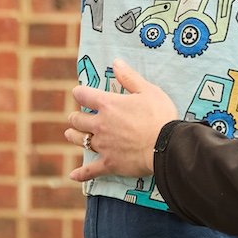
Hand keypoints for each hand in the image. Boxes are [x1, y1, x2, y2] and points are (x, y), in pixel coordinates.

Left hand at [66, 59, 177, 181]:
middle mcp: (100, 124)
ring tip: (70, 134)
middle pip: (77, 119)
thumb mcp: (148, 90)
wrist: (167, 146)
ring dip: (73, 136)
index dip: (80, 93)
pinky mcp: (109, 163)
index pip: (84, 95)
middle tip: (76, 117)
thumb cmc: (160, 116)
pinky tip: (73, 175)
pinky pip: (90, 170)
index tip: (81, 93)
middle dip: (75, 117)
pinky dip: (81, 173)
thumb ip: (130, 77)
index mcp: (108, 104)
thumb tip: (116, 62)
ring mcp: (103, 145)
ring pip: (79, 140)